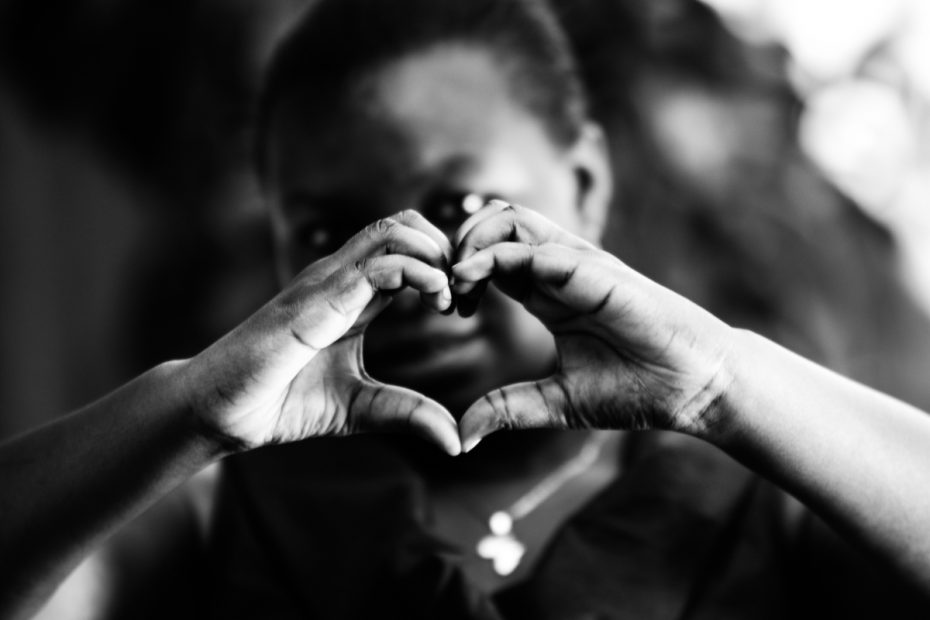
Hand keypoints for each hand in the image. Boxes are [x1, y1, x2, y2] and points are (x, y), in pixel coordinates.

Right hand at [182, 210, 460, 454]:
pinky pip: (375, 265)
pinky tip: (433, 301)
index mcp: (354, 296)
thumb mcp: (361, 409)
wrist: (220, 412)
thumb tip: (457, 443)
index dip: (445, 267)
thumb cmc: (280, 403)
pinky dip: (417, 271)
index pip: (408, 248)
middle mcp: (341, 278)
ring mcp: (327, 282)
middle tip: (462, 295)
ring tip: (447, 297)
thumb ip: (409, 415)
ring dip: (435, 253)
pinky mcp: (316, 299)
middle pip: (405, 223)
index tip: (463, 308)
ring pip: (393, 229)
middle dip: (447, 249)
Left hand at [452, 201, 734, 450]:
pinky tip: (470, 282)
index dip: (460, 272)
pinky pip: (535, 249)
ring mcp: (578, 265)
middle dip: (456, 244)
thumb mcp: (556, 402)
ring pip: (510, 219)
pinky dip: (493, 257)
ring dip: (470, 240)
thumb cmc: (636, 389)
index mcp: (548, 292)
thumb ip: (508, 409)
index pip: (492, 258)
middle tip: (440, 288)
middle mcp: (559, 269)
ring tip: (453, 281)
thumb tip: (462, 435)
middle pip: (495, 224)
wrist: (693, 388)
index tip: (443, 307)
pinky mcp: (595, 271)